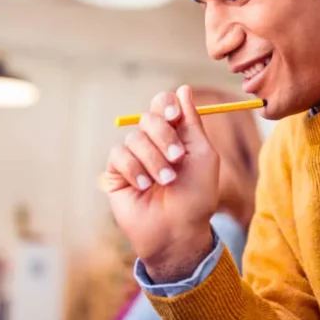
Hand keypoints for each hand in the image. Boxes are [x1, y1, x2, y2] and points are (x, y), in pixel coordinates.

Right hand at [102, 85, 218, 282]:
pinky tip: (144, 186)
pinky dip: (134, 169)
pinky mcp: (116, 173)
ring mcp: (133, 157)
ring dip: (153, 160)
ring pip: (134, 138)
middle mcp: (153, 142)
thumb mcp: (203, 155)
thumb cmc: (197, 196)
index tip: (174, 116)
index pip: (163, 106)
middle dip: (164, 137)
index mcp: (175, 135)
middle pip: (148, 117)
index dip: (166, 106)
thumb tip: (183, 88)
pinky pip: (118, 156)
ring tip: (165, 181)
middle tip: (178, 159)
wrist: (178, 231)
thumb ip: (192, 122)